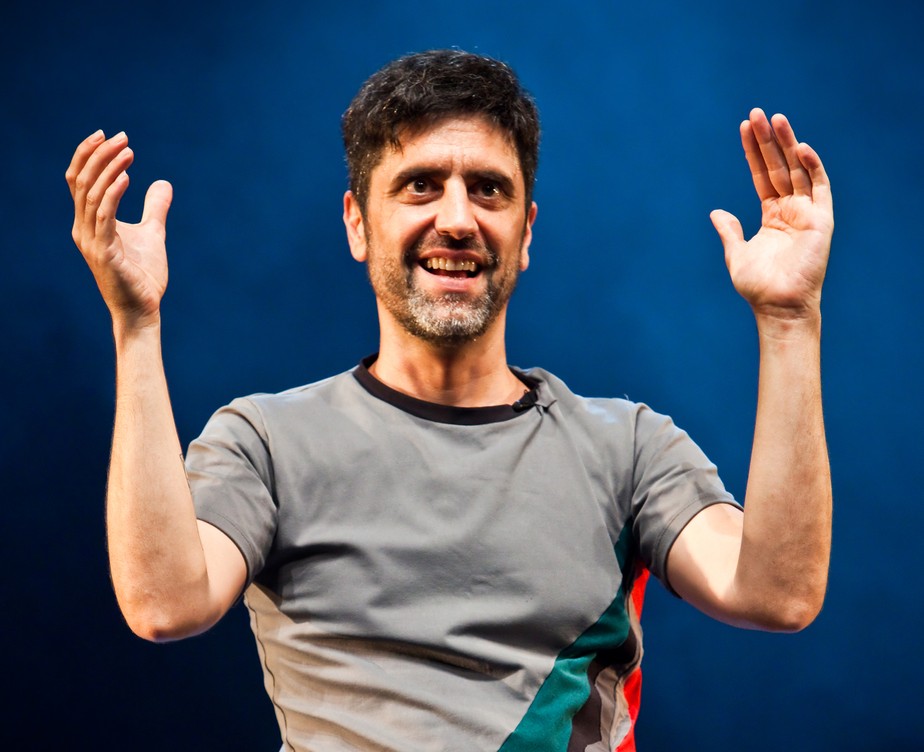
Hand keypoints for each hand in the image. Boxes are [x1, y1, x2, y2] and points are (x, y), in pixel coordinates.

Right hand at [66, 130, 172, 328]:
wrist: (142, 309)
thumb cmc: (143, 275)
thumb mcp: (152, 234)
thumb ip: (155, 209)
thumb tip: (163, 183)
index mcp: (89, 222)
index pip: (79, 180)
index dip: (90, 155)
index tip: (110, 136)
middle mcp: (83, 228)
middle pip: (82, 181)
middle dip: (100, 155)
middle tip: (123, 137)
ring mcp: (91, 241)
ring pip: (90, 194)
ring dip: (109, 169)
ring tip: (129, 152)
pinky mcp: (104, 252)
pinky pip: (103, 216)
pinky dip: (113, 194)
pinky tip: (127, 178)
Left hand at [710, 109, 832, 323]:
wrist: (777, 306)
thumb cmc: (757, 286)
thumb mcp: (736, 254)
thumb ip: (729, 231)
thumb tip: (716, 211)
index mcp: (771, 216)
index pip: (762, 175)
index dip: (753, 152)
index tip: (743, 127)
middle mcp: (790, 210)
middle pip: (779, 166)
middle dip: (768, 140)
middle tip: (757, 112)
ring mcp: (807, 212)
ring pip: (798, 169)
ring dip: (788, 143)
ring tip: (775, 118)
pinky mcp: (821, 219)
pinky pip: (819, 187)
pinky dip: (812, 166)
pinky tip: (799, 147)